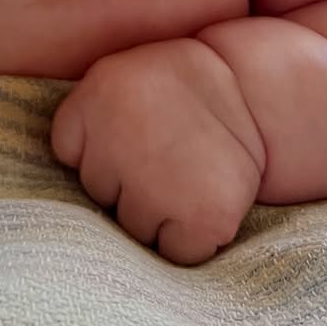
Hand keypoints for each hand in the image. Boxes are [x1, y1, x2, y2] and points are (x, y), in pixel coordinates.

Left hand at [51, 38, 265, 264]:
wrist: (258, 92)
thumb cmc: (185, 86)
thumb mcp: (125, 74)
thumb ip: (90, 111)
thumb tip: (69, 170)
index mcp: (97, 90)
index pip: (68, 150)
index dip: (99, 147)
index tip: (131, 131)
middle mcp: (118, 137)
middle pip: (97, 192)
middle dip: (126, 180)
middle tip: (165, 152)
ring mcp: (157, 184)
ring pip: (133, 227)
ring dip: (157, 211)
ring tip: (186, 173)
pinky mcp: (199, 218)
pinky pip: (174, 251)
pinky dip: (189, 237)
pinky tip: (203, 199)